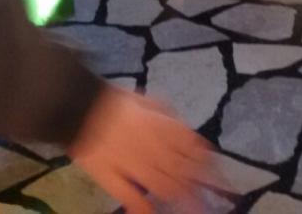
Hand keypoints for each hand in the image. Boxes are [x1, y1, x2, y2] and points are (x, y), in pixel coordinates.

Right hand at [70, 86, 219, 213]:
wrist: (79, 107)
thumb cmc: (112, 100)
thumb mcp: (145, 99)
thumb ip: (166, 115)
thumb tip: (186, 131)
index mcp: (159, 127)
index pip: (190, 148)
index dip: (207, 163)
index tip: (222, 175)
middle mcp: (151, 147)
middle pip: (181, 171)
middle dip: (201, 187)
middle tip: (219, 201)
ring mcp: (133, 165)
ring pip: (163, 186)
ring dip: (182, 200)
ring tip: (198, 212)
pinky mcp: (113, 179)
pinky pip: (133, 198)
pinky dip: (146, 210)